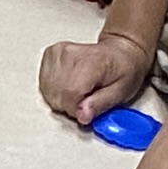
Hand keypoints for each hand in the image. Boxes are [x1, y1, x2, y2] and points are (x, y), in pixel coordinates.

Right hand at [40, 28, 155, 127]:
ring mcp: (58, 52)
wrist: (120, 52)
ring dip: (62, 97)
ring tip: (79, 90)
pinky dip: (54, 89)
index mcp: (92, 62)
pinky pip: (43, 83)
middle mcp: (71, 54)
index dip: (77, 108)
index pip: (70, 94)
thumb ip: (100, 105)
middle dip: (70, 104)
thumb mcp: (121, 92)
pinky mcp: (50, 54)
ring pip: (48, 91)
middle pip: (57, 94)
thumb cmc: (123, 69)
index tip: (89, 107)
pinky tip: (69, 84)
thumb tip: (82, 116)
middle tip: (87, 97)